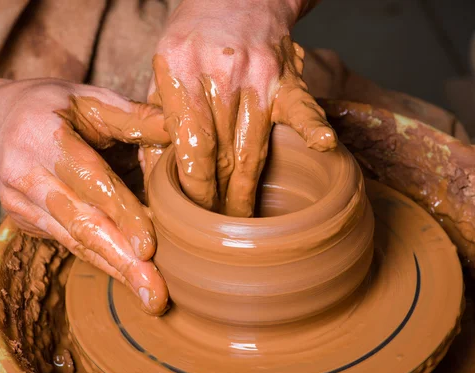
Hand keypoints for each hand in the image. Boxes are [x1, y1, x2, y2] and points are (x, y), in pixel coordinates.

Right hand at [0, 79, 169, 314]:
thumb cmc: (50, 107)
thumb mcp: (90, 98)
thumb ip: (135, 117)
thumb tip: (186, 132)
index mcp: (42, 134)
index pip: (88, 179)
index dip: (120, 212)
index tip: (148, 246)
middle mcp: (25, 174)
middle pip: (79, 222)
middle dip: (121, 260)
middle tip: (156, 295)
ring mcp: (20, 203)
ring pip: (74, 241)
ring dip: (115, 269)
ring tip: (151, 298)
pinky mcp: (24, 222)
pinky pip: (68, 243)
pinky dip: (101, 260)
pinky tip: (128, 278)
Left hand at [142, 0, 335, 216]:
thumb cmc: (193, 40)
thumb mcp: (161, 72)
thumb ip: (154, 123)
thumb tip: (150, 176)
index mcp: (180, 69)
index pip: (189, 143)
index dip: (194, 186)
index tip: (194, 215)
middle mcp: (219, 71)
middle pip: (221, 151)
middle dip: (219, 197)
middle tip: (217, 229)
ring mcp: (258, 74)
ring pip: (253, 145)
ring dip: (247, 189)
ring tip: (243, 220)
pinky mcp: (286, 77)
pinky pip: (303, 106)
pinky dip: (313, 127)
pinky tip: (324, 145)